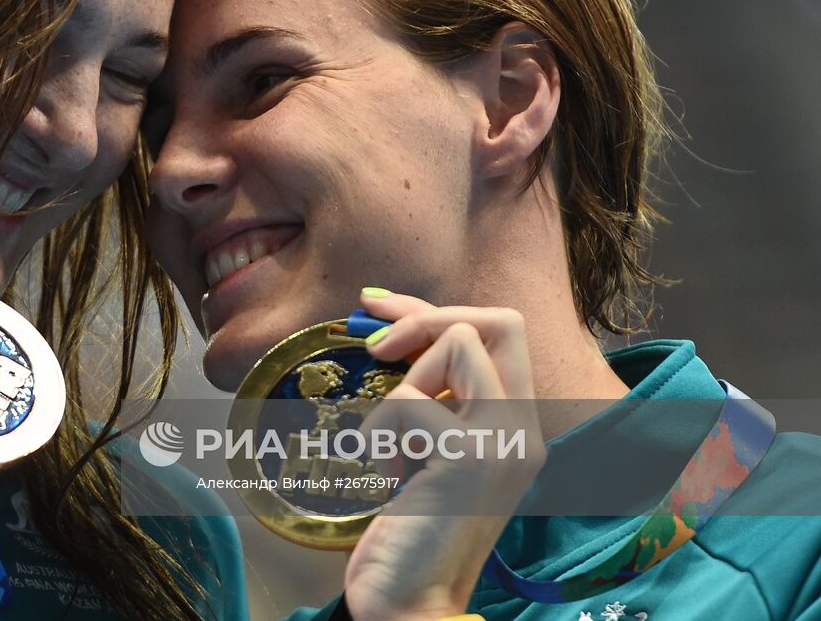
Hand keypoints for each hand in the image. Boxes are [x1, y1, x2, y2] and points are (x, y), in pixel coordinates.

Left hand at [340, 289, 544, 620]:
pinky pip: (409, 398)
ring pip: (457, 344)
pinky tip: (387, 477)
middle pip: (500, 321)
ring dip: (402, 385)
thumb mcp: (426, 453)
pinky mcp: (468, 456)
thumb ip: (428, 398)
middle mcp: (523, 431)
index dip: (433, 310)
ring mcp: (503, 442)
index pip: (499, 333)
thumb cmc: (409, 534)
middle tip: (378, 352)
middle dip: (427, 319)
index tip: (378, 312)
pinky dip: (380, 429)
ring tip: (390, 447)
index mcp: (517, 429)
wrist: (411, 605)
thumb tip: (391, 331)